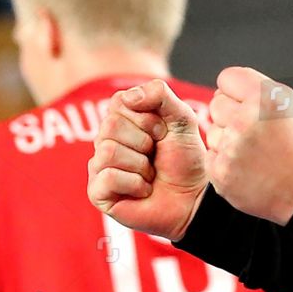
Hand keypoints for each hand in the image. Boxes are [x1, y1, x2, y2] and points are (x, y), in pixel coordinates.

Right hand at [87, 79, 208, 240]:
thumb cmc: (185, 159)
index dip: (148, 117)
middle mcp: (105, 141)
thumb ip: (159, 94)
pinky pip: (109, 177)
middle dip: (145, 141)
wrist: (194, 197)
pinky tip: (143, 190)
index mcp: (121, 121)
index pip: (119, 102)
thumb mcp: (181, 119)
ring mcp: (99, 167)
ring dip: (141, 164)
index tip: (163, 132)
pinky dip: (136, 184)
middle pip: (111, 125)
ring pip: (109, 151)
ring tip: (150, 174)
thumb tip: (128, 97)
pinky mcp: (97, 193)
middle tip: (156, 155)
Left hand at [206, 67, 292, 224]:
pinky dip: (225, 161)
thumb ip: (254, 90)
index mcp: (264, 98)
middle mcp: (244, 120)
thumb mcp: (287, 105)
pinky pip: (210, 156)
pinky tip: (246, 167)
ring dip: (227, 139)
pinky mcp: (221, 172)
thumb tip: (221, 90)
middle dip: (231, 114)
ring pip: (211, 131)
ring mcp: (230, 148)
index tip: (248, 104)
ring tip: (252, 151)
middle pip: (216, 104)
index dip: (236, 91)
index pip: (227, 78)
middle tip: (253, 131)